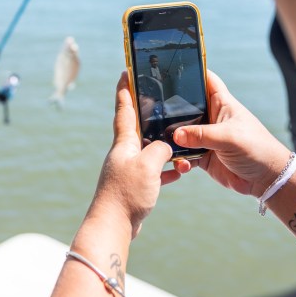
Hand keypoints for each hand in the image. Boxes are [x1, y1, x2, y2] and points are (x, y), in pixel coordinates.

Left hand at [88, 72, 180, 237]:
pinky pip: (154, 171)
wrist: (113, 226)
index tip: (127, 70)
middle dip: (151, 113)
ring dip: (166, 147)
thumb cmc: (126, 193)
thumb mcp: (148, 165)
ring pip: (150, 150)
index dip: (126, 88)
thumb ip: (160, 149)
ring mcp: (129, 169)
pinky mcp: (135, 186)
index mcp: (123, 142)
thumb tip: (167, 146)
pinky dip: (167, 170)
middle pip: (138, 126)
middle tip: (162, 100)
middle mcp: (124, 153)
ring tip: (183, 145)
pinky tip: (180, 171)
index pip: (124, 108)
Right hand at [173, 71, 290, 196]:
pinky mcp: (202, 155)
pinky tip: (182, 165)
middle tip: (152, 112)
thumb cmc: (257, 149)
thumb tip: (176, 135)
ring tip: (164, 146)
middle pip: (185, 106)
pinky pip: (183, 155)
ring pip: (179, 132)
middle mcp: (210, 117)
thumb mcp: (230, 138)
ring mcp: (204, 137)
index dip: (192, 71)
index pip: (205, 80)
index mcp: (221, 104)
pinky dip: (179, 159)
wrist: (265, 179)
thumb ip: (202, 135)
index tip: (171, 67)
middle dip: (170, 110)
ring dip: (171, 139)